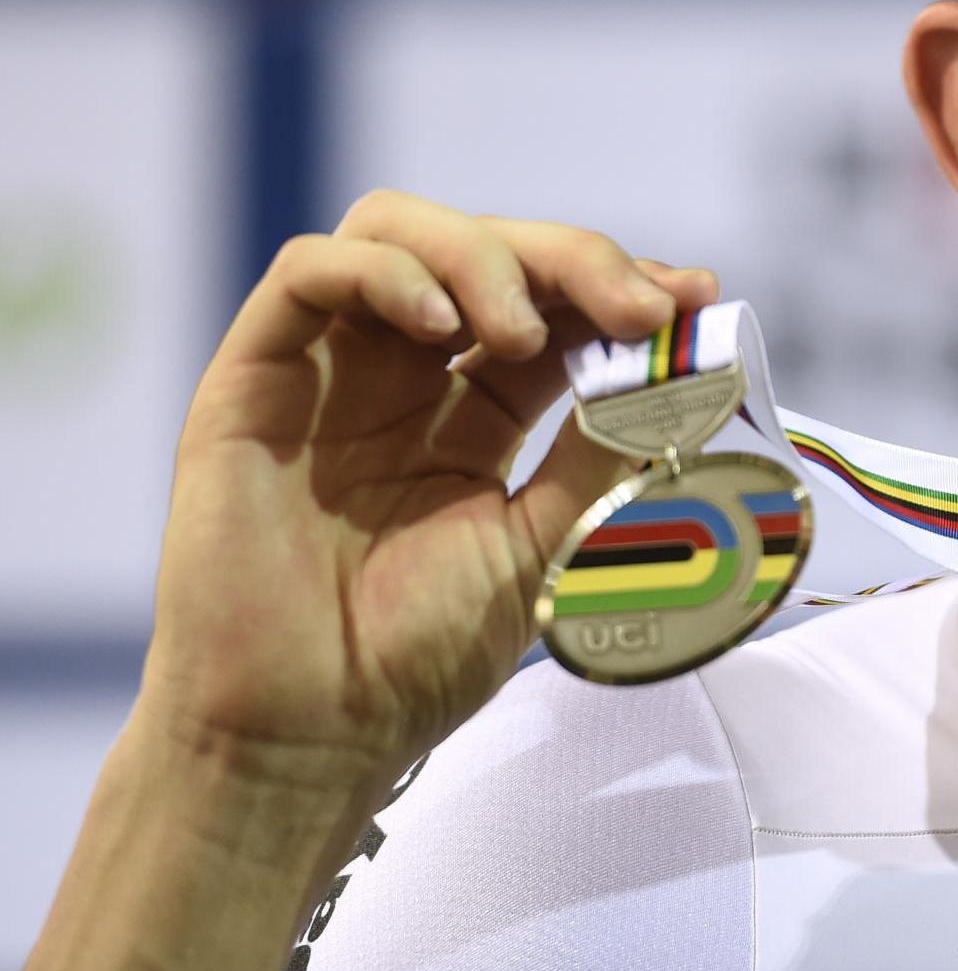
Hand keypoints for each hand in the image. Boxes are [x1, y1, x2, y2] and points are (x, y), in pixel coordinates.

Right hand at [133, 189, 716, 789]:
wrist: (307, 738)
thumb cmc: (418, 657)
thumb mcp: (549, 544)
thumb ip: (604, 450)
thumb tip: (680, 366)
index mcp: (475, 412)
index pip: (554, 306)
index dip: (621, 285)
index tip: (691, 298)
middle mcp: (403, 375)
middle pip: (492, 250)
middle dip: (576, 260)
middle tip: (637, 307)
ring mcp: (329, 370)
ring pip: (400, 232)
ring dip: (483, 256)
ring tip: (521, 334)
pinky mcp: (253, 378)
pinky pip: (308, 270)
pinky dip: (385, 271)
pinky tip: (441, 325)